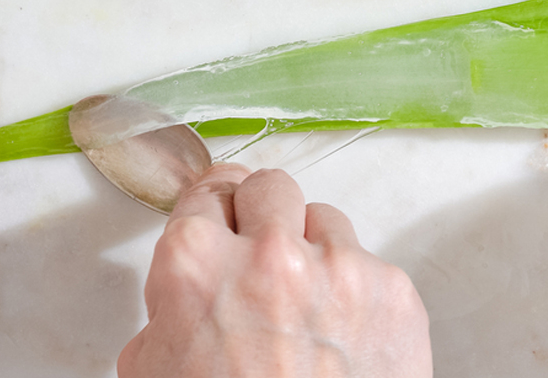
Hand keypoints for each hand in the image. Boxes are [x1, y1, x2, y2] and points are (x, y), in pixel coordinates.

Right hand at [119, 165, 431, 376]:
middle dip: (264, 217)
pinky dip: (357, 294)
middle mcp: (269, 253)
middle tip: (263, 256)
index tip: (225, 214)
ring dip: (314, 252)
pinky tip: (342, 338)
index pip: (207, 191)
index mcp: (196, 266)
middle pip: (270, 188)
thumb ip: (167, 314)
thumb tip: (180, 298)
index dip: (216, 211)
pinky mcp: (393, 290)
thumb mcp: (154, 373)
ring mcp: (339, 267)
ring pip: (325, 220)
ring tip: (307, 311)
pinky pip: (370, 264)